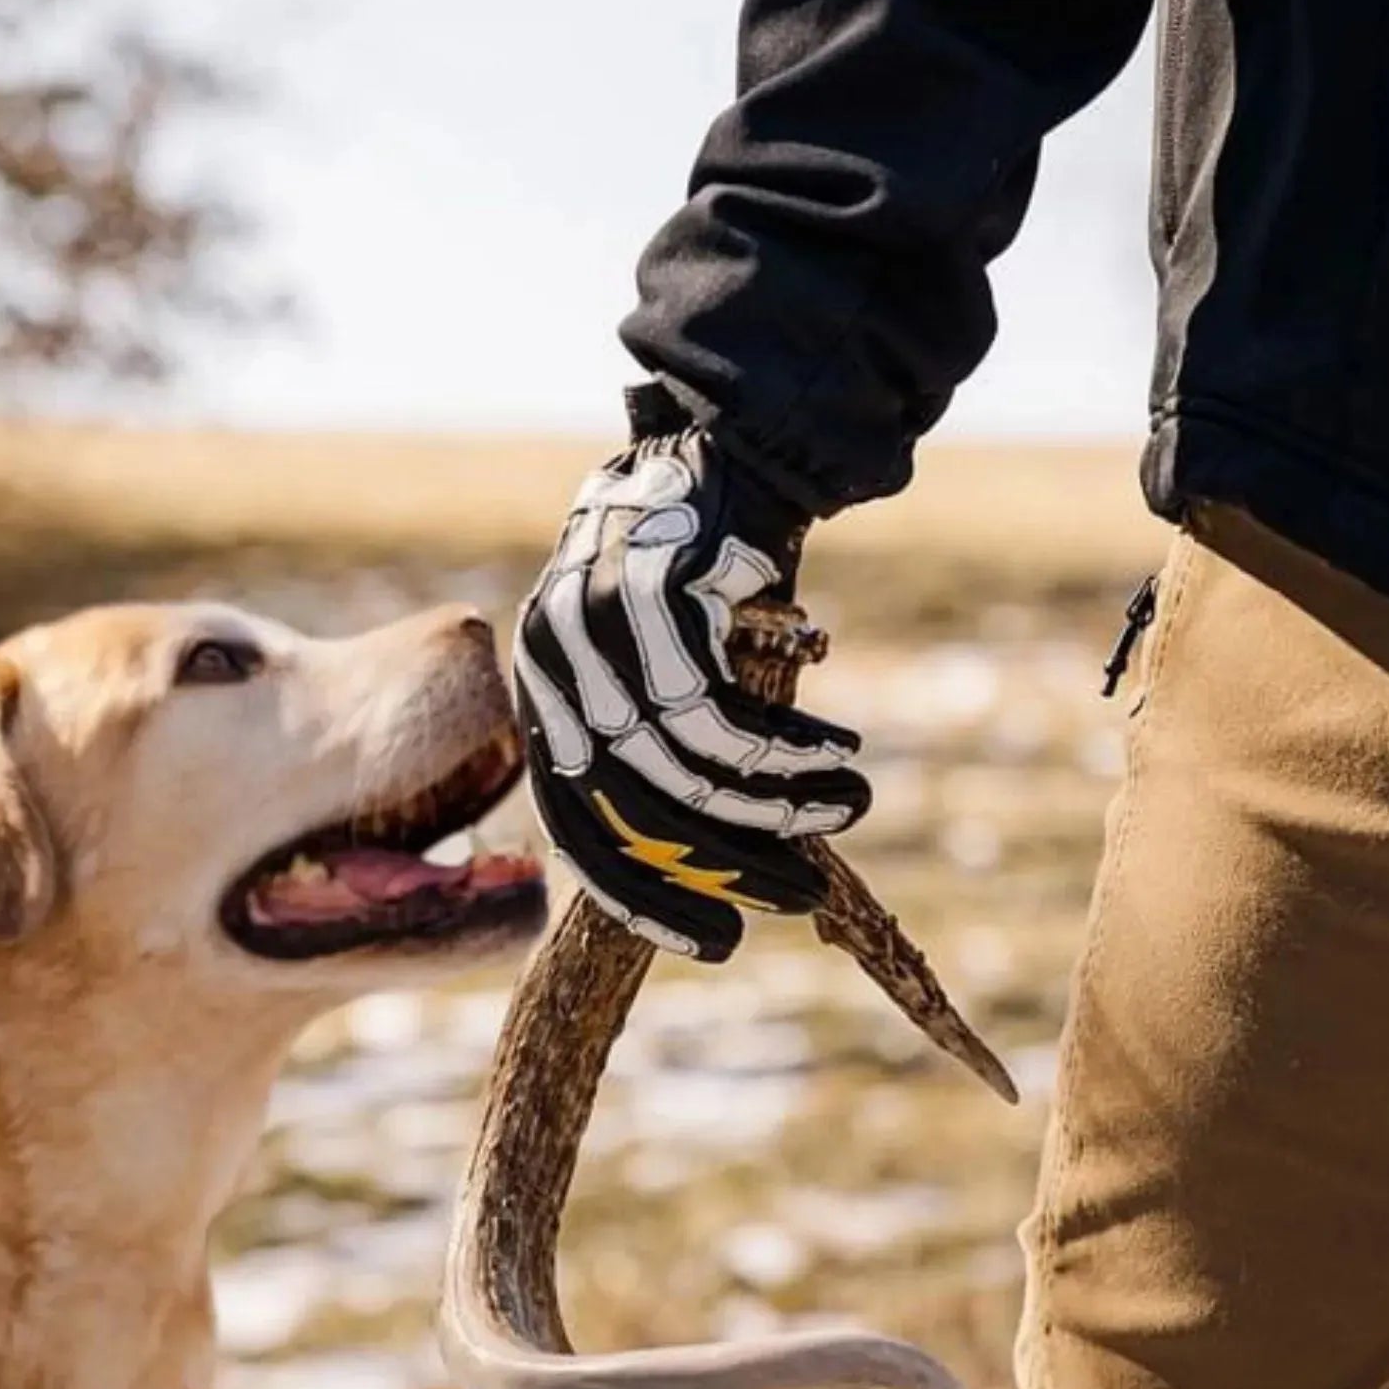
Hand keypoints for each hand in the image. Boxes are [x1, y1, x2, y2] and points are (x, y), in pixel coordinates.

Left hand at [512, 407, 871, 962]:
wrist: (725, 444)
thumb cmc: (703, 567)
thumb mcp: (661, 660)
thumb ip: (658, 742)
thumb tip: (709, 854)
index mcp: (544, 694)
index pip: (578, 827)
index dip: (645, 894)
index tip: (715, 943)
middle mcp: (552, 666)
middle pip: (631, 808)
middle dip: (722, 864)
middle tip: (797, 897)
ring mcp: (593, 630)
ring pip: (684, 766)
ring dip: (776, 803)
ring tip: (844, 808)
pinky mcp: (651, 599)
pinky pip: (720, 712)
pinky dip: (786, 749)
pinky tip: (839, 755)